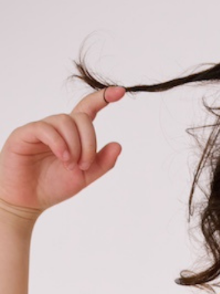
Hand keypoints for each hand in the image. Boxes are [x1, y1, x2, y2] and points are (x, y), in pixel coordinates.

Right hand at [0, 85, 124, 222]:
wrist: (28, 200)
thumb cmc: (52, 186)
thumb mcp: (84, 177)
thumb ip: (101, 163)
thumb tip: (118, 145)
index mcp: (72, 136)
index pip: (87, 110)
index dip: (103, 99)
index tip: (120, 92)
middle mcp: (57, 128)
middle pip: (81, 118)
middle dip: (89, 142)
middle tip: (85, 165)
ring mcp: (41, 129)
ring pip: (65, 121)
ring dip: (75, 145)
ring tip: (71, 165)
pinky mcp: (25, 133)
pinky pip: (46, 128)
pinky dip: (59, 143)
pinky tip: (63, 158)